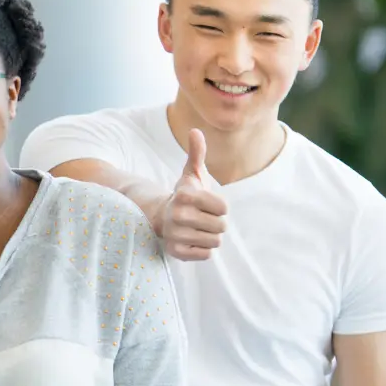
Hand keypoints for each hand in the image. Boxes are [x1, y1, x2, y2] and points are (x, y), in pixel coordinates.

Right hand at [154, 128, 227, 261]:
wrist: (161, 217)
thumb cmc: (185, 195)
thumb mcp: (192, 174)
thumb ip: (197, 153)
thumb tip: (195, 130)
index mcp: (185, 196)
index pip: (224, 208)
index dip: (220, 207)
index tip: (207, 204)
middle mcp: (178, 215)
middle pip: (221, 226)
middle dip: (216, 223)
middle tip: (202, 218)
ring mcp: (176, 234)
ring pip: (215, 241)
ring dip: (210, 236)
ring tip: (197, 229)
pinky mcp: (176, 251)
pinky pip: (206, 255)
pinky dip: (203, 250)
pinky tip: (192, 240)